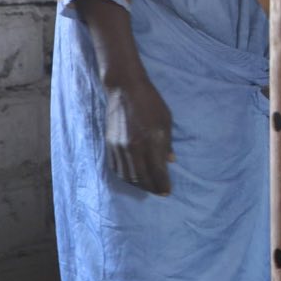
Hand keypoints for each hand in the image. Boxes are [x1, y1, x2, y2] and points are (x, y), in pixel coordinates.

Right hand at [74, 0, 174, 193]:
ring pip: (127, 175)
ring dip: (138, 184)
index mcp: (150, 140)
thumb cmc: (151, 102)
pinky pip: (116, 168)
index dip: (163, 184)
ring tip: (147, 186)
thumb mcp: (166, 120)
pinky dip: (125, 176)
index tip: (168, 192)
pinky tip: (133, 177)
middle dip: (152, 187)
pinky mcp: (109, 144)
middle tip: (159, 192)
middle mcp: (133, 147)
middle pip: (142, 177)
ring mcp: (119, 147)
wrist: (124, 89)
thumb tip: (170, 162)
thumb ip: (167, 144)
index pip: (157, 171)